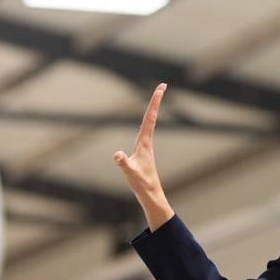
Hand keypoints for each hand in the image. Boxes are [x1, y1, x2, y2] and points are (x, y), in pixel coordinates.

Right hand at [113, 83, 174, 230]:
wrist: (151, 194)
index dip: (154, 102)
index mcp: (144, 143)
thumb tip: (117, 154)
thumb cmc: (141, 183)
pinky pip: (145, 131)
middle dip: (156, 100)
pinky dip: (147, 121)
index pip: (150, 118)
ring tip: (156, 97)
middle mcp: (147, 141)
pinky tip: (145, 122)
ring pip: (150, 123)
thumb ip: (123, 163)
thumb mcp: (130, 173)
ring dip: (152, 109)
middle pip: (152, 116)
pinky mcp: (143, 152)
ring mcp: (146, 146)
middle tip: (162, 85)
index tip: (161, 88)